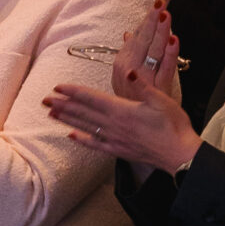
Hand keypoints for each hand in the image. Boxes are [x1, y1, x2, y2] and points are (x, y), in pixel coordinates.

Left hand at [44, 72, 199, 174]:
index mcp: (122, 111)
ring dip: (67, 120)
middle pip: (83, 113)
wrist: (180, 154)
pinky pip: (95, 145)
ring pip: (85, 127)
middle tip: (44, 100)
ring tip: (51, 114)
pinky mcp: (119, 151)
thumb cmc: (173, 126)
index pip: (92, 98)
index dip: (73, 92)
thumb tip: (129, 71)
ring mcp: (115, 140)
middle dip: (63, 105)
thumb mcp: (161, 100)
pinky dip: (82, 140)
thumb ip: (143, 86)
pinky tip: (71, 136)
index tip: (57, 87)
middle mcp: (114, 126)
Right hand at [112, 3, 179, 100]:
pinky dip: (170, 55)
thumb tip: (128, 33)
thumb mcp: (126, 77)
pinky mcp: (158, 91)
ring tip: (166, 14)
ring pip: (153, 52)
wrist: (141, 130)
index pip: (135, 38)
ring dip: (160, 32)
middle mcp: (130, 71)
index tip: (155, 5)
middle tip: (160, 2)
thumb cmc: (134, 102)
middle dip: (152, 21)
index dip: (145, 21)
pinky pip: (165, 70)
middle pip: (142, 42)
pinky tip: (174, 40)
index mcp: (122, 65)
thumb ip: (129, 53)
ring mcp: (144, 81)